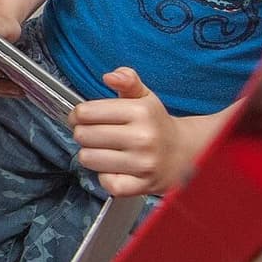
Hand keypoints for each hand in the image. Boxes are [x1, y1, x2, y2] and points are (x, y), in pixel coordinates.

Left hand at [70, 67, 195, 197]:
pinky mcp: (141, 185)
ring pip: (89, 159)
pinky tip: (113, 168)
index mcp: (140, 112)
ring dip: (91, 155)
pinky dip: (104, 177)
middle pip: (83, 135)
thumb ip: (128, 80)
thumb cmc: (156, 125)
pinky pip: (105, 182)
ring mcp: (142, 163)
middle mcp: (142, 137)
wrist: (183, 154)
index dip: (77, 114)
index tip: (81, 117)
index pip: (86, 112)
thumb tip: (110, 76)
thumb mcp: (145, 97)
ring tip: (104, 151)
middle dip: (83, 134)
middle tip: (94, 135)